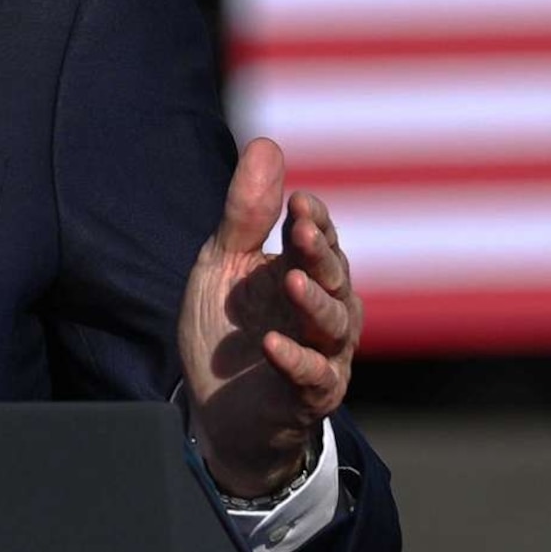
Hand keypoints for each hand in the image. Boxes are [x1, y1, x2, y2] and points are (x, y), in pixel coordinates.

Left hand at [177, 138, 360, 498]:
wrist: (215, 409)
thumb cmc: (226, 331)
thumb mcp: (223, 264)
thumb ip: (245, 212)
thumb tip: (265, 142)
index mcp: (304, 271)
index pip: (320, 238)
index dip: (314, 220)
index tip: (299, 202)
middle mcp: (323, 309)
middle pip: (335, 275)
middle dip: (321, 252)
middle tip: (302, 231)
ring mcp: (323, 353)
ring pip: (335, 323)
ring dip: (315, 300)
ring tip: (291, 282)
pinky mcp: (312, 395)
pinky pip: (314, 377)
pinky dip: (295, 360)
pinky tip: (271, 345)